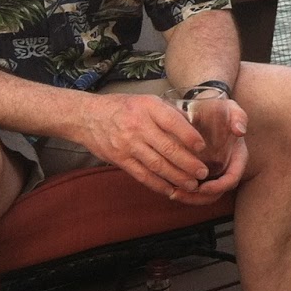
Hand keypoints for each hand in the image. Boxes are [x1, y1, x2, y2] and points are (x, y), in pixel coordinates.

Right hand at [81, 93, 220, 201]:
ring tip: (192, 185)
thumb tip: (193, 125)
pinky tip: (171, 190)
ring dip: (177, 177)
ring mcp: (128, 145)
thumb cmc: (122, 107)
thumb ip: (168, 112)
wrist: (87, 117)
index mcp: (148, 108)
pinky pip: (142, 175)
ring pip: (157, 165)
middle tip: (203, 173)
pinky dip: (158, 184)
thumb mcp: (146, 101)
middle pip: (167, 148)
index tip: (202, 147)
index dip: (189, 136)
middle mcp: (138, 126)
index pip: (173, 122)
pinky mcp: (120, 160)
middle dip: (188, 163)